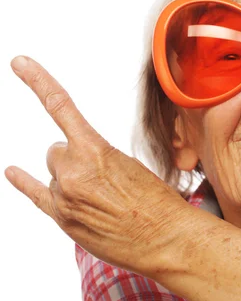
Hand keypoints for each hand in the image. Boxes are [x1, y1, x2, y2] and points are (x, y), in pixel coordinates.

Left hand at [4, 56, 192, 274]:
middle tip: (104, 178)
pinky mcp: (62, 218)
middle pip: (59, 152)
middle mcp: (72, 171)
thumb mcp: (132, 166)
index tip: (19, 63)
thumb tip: (77, 161)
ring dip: (70, 179)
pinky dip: (23, 181)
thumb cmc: (158, 201)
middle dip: (75, 159)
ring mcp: (64, 196)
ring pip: (54, 174)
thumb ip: (98, 158)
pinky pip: (34, 193)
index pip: (60, 107)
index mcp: (95, 150)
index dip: (38, 81)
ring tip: (100, 198)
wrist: (165, 238)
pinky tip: (12, 171)